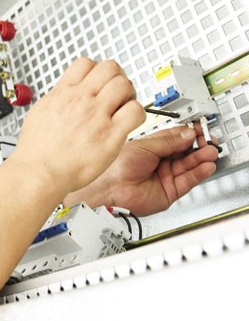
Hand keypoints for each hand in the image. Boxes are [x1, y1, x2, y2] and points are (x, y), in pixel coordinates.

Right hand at [10, 57, 144, 196]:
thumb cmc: (36, 151)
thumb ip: (56, 100)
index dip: (96, 70)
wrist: (39, 172)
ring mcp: (97, 116)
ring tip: (123, 108)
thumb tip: (62, 93)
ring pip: (125, 85)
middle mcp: (81, 100)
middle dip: (116, 78)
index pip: (86, 63)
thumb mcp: (39, 113)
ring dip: (129, 95)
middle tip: (115, 93)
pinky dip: (136, 114)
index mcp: (63, 93)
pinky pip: (136, 111)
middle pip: (110, 68)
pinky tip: (127, 124)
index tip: (98, 81)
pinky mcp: (110, 135)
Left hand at [63, 124, 219, 215]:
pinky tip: (206, 165)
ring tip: (210, 151)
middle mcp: (159, 162)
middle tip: (208, 140)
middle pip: (185, 152)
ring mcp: (164, 176)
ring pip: (189, 166)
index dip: (189, 134)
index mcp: (151, 148)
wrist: (109, 188)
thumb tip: (187, 134)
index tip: (199, 129)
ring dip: (201, 158)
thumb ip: (168, 141)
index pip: (176, 139)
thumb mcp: (145, 146)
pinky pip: (188, 181)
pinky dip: (199, 173)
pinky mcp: (170, 191)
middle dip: (197, 146)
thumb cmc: (116, 167)